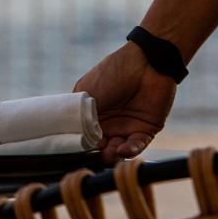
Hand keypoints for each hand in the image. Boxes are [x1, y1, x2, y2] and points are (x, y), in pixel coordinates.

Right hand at [73, 43, 176, 163]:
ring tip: (111, 152)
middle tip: (95, 156)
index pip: (84, 137)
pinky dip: (130, 150)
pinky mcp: (145, 130)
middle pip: (100, 148)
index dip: (81, 145)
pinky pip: (137, 146)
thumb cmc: (111, 73)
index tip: (78, 152)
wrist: (144, 63)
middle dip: (97, 154)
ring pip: (117, 150)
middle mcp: (108, 123)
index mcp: (91, 114)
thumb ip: (79, 116)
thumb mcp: (87, 93)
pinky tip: (124, 149)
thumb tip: (72, 139)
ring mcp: (126, 127)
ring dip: (113, 155)